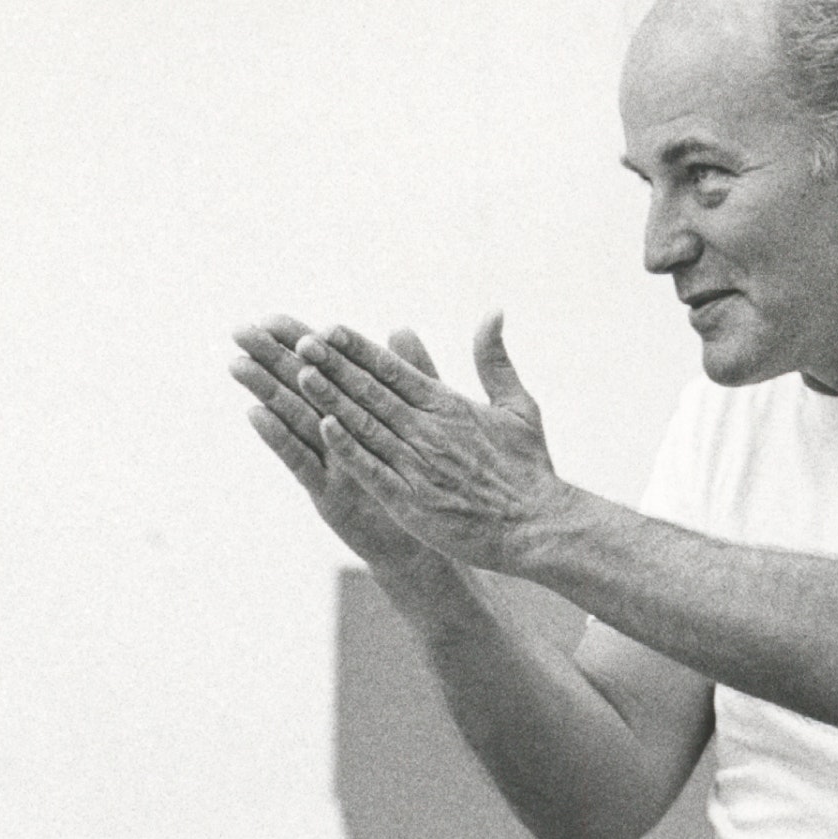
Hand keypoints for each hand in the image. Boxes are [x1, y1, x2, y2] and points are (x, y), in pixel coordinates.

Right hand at [230, 314, 447, 574]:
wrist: (428, 540)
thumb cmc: (424, 478)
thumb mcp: (427, 423)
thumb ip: (414, 377)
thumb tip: (401, 329)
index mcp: (357, 411)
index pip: (324, 368)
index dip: (297, 342)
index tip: (270, 318)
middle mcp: (336, 434)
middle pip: (299, 388)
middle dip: (269, 359)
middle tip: (240, 331)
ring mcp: (329, 464)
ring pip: (293, 419)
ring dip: (265, 392)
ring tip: (239, 365)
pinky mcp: (328, 495)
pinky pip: (302, 462)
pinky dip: (279, 438)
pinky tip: (256, 413)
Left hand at [292, 316, 561, 574]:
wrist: (537, 527)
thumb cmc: (529, 470)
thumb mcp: (518, 406)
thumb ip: (495, 360)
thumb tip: (494, 311)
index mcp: (447, 406)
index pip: (394, 369)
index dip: (358, 349)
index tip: (329, 329)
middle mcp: (428, 430)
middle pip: (371, 391)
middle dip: (333, 365)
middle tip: (300, 342)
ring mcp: (417, 465)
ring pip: (366, 425)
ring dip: (332, 398)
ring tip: (301, 375)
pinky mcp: (411, 501)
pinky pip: (372, 469)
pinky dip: (349, 448)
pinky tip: (323, 428)